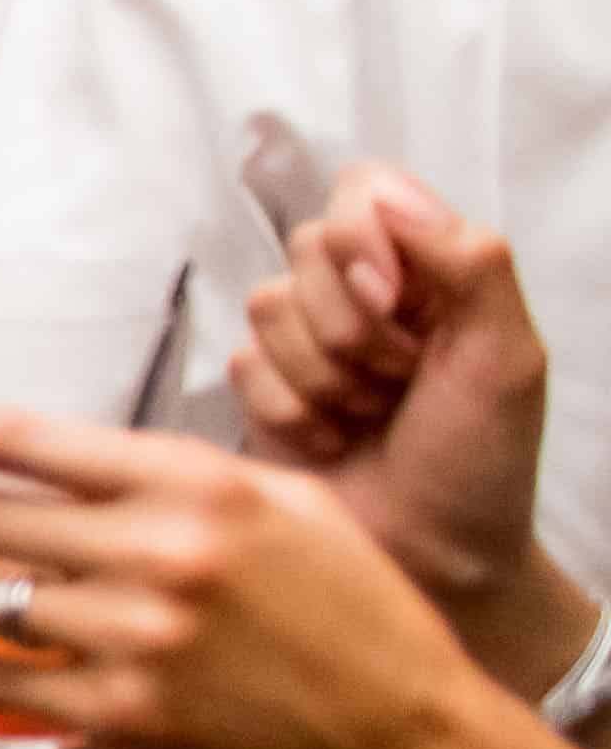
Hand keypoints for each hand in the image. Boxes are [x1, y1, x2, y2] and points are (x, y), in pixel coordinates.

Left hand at [0, 406, 483, 748]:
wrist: (407, 747)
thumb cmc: (360, 623)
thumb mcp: (293, 511)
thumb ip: (188, 481)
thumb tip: (87, 468)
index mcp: (196, 485)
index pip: (30, 441)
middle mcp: (158, 551)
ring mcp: (136, 637)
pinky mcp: (125, 716)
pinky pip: (1, 686)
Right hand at [242, 164, 554, 619]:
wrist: (434, 558)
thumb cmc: (482, 461)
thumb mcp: (506, 357)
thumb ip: (471, 263)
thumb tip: (390, 197)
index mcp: (433, 268)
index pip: (363, 189)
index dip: (364, 240)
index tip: (396, 301)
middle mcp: (365, 291)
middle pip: (307, 246)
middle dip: (351, 326)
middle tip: (397, 380)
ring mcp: (307, 339)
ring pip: (267, 306)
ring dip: (324, 376)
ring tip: (368, 417)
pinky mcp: (262, 388)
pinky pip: (243, 365)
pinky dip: (291, 412)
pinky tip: (331, 442)